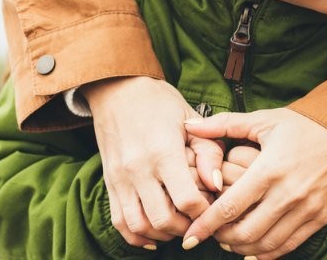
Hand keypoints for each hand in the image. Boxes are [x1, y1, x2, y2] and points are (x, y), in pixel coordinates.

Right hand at [83, 75, 224, 247]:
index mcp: (163, 151)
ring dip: (162, 235)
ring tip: (179, 226)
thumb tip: (217, 184)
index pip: (187, 199)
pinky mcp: (109, 183)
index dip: (205, 211)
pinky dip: (136, 236)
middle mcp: (139, 168)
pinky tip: (154, 236)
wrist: (118, 90)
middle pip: (163, 219)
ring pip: (139, 226)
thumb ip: (208, 151)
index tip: (214, 207)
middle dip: (186, 228)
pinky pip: (119, 221)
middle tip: (199, 221)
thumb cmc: (160, 102)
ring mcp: (120, 178)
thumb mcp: (191, 118)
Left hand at [182, 109, 326, 257]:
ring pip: (266, 244)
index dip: (206, 225)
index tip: (190, 235)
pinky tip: (254, 249)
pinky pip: (289, 245)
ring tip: (229, 241)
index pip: (230, 207)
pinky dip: (268, 253)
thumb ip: (224, 125)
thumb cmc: (306, 123)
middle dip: (221, 239)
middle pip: (245, 232)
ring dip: (242, 248)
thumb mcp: (265, 120)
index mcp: (270, 169)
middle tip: (210, 235)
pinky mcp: (321, 217)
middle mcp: (288, 194)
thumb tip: (190, 125)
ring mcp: (307, 209)